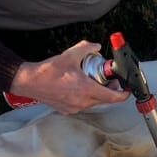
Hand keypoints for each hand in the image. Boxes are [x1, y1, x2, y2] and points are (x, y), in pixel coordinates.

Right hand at [9, 40, 129, 113]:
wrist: (30, 82)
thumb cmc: (48, 71)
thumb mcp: (70, 55)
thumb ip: (86, 48)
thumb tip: (96, 46)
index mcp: (86, 90)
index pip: (112, 97)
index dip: (123, 94)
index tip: (127, 90)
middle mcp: (82, 102)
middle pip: (103, 99)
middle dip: (109, 90)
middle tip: (108, 79)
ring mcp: (74, 107)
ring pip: (92, 102)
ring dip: (96, 93)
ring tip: (91, 80)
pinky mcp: (66, 110)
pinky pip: (82, 104)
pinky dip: (85, 96)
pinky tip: (78, 86)